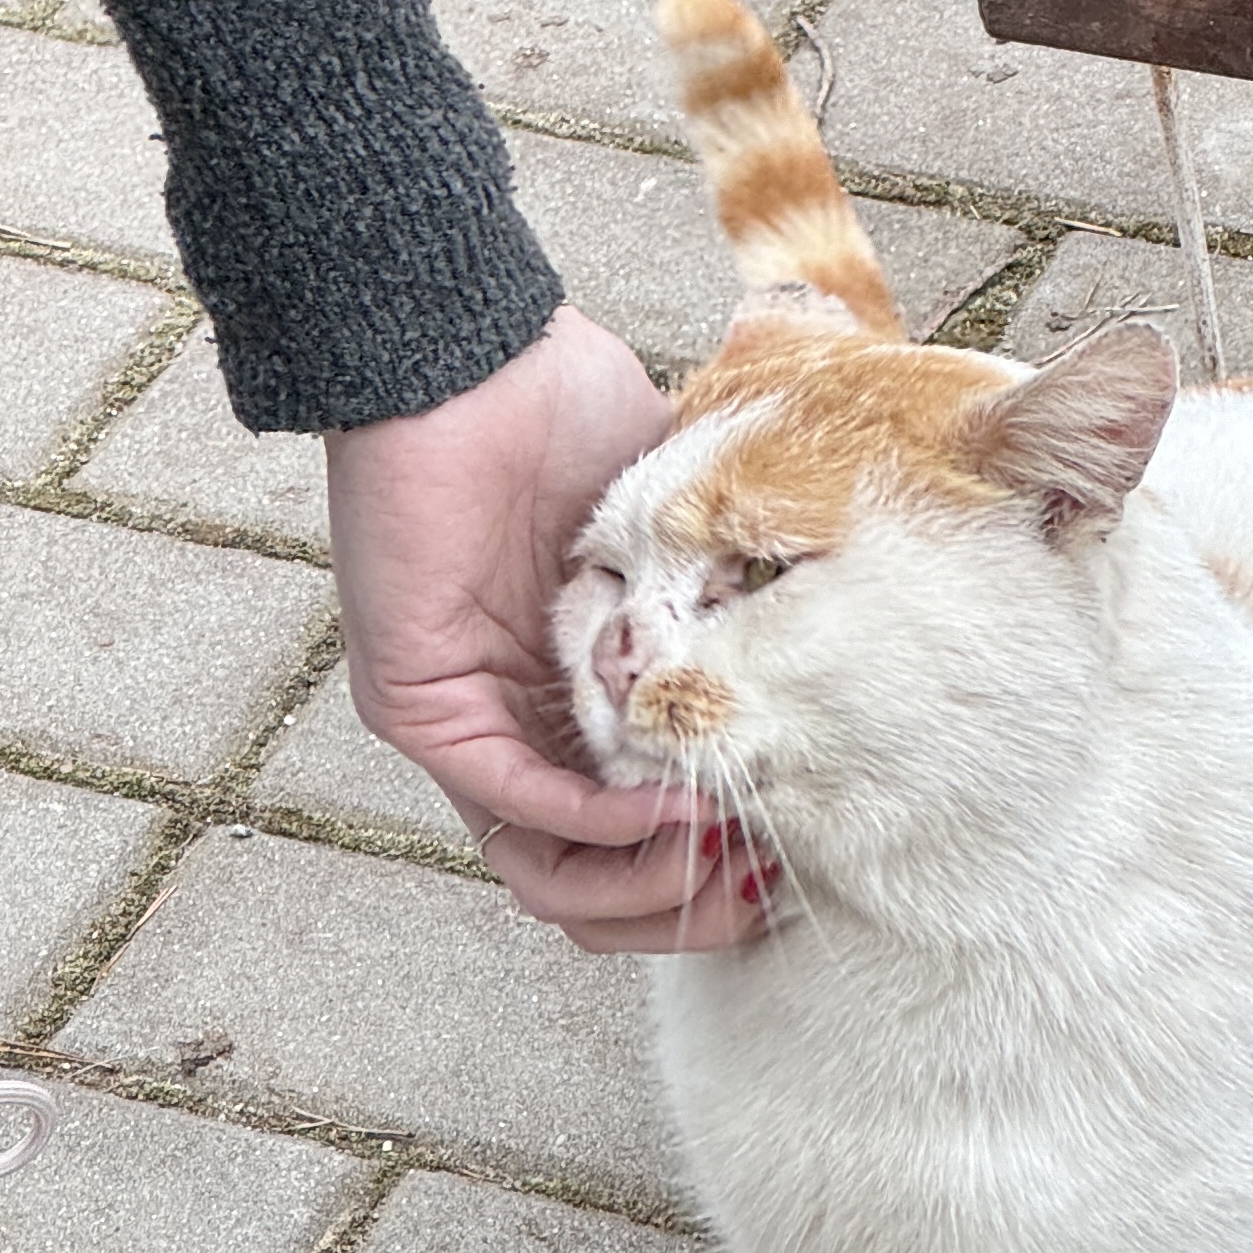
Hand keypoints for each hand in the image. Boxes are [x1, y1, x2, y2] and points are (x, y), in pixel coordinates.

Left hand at [325, 309, 772, 953]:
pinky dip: (600, 824)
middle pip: (592, 879)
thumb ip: (732, 591)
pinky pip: (515, 805)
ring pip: (548, 870)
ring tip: (720, 847)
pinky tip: (673, 803)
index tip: (788, 846)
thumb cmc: (561, 406)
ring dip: (647, 880)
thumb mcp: (683, 516)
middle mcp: (522, 722)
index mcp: (582, 686)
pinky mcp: (422, 706)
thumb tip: (830, 650)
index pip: (638, 827)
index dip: (715, 857)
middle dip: (687, 900)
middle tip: (760, 878)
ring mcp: (468, 722)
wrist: (474, 352)